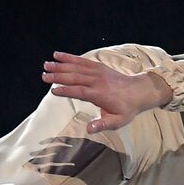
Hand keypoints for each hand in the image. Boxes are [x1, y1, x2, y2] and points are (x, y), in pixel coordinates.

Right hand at [41, 52, 171, 132]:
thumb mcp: (118, 121)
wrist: (139, 91)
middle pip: (75, 77)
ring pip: (76, 67)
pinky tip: (57, 55)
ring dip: (60, 65)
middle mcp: (97, 81)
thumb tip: (89, 129)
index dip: (66, 91)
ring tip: (46, 65)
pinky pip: (82, 60)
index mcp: (100, 94)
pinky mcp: (98, 66)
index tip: (53, 91)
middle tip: (43, 76)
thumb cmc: (127, 109)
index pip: (80, 91)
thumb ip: (103, 125)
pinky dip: (69, 57)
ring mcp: (98, 72)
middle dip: (58, 76)